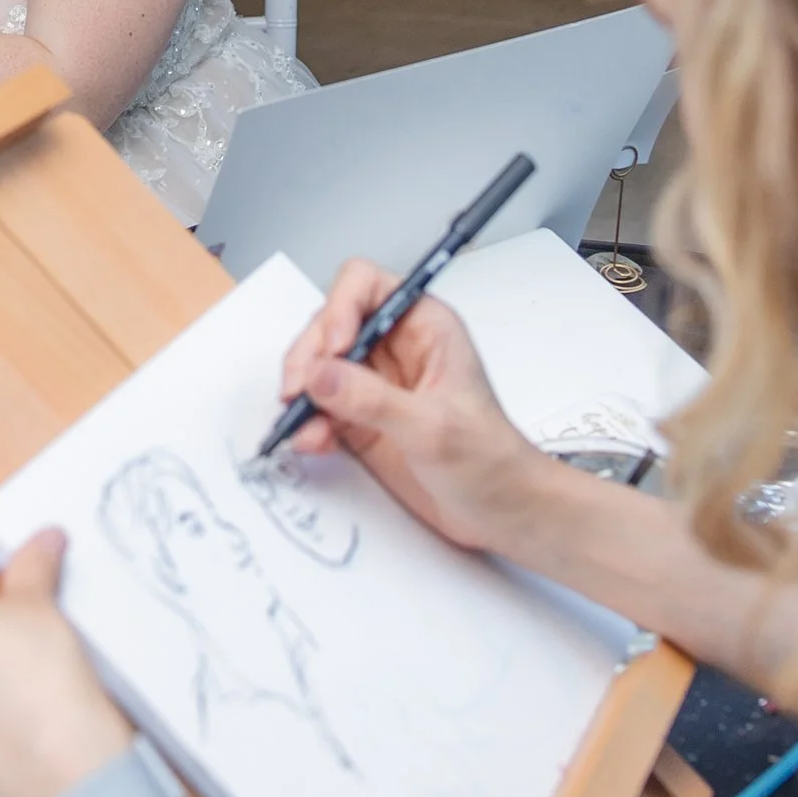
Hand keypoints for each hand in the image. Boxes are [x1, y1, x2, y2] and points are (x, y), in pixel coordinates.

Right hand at [276, 264, 547, 563]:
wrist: (499, 511)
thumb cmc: (490, 459)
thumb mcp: (433, 427)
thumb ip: (372, 400)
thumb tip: (320, 374)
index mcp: (424, 326)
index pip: (366, 286)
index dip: (340, 308)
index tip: (333, 348)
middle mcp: (395, 347)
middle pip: (330, 325)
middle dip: (309, 355)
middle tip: (298, 391)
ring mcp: (374, 384)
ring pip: (318, 367)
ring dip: (302, 393)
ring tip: (303, 427)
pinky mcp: (360, 419)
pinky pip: (319, 408)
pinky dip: (307, 422)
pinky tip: (312, 442)